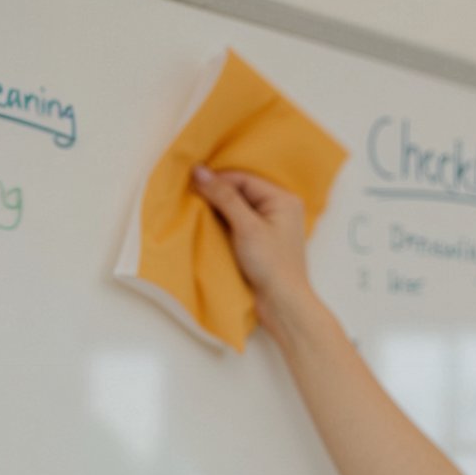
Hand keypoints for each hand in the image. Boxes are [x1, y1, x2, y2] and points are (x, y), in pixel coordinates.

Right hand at [188, 165, 317, 339]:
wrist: (282, 304)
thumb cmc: (271, 265)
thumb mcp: (246, 226)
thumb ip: (224, 197)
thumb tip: (200, 171)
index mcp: (283, 199)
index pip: (244, 179)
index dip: (218, 180)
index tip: (192, 183)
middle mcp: (279, 208)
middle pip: (241, 191)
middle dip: (217, 193)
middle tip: (192, 195)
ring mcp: (270, 225)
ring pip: (238, 207)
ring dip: (218, 209)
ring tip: (197, 209)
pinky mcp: (261, 241)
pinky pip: (239, 223)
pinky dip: (224, 222)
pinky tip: (209, 225)